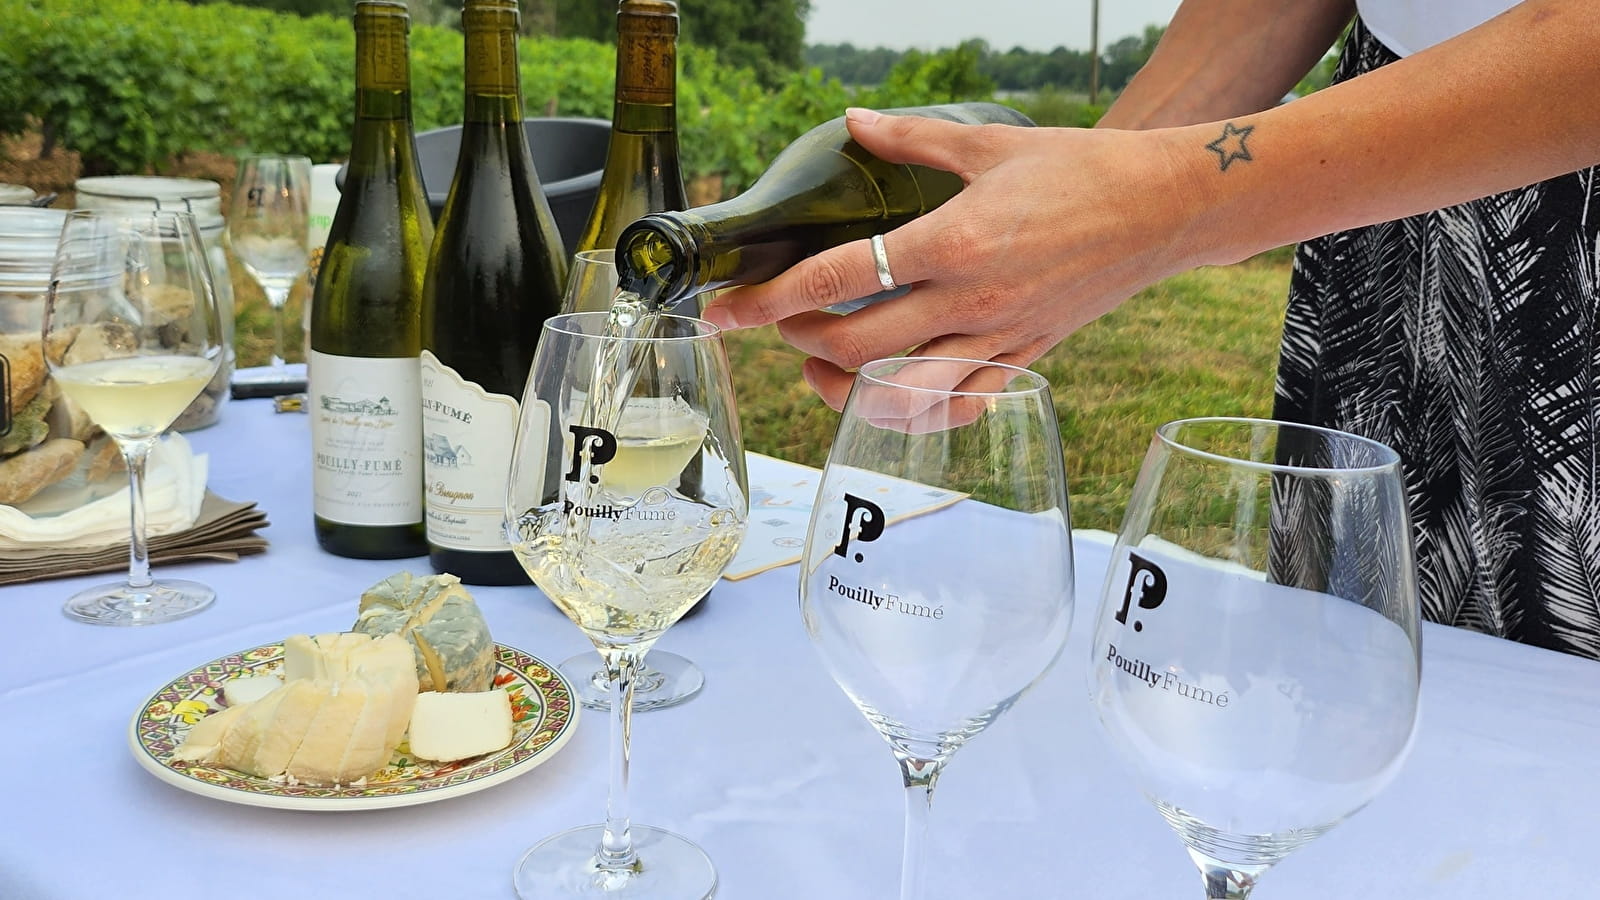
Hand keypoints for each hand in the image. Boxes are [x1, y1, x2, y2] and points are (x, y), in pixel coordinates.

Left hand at [700, 107, 1214, 408]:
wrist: (1165, 209)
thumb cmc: (1081, 169)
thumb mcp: (991, 145)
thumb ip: (912, 140)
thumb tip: (852, 123)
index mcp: (954, 241)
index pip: (839, 278)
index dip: (771, 298)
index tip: (727, 308)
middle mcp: (972, 300)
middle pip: (855, 347)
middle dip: (797, 340)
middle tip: (778, 320)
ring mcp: (999, 339)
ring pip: (901, 393)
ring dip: (845, 387)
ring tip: (822, 364)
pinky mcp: (1023, 359)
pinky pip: (957, 406)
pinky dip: (913, 411)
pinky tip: (889, 392)